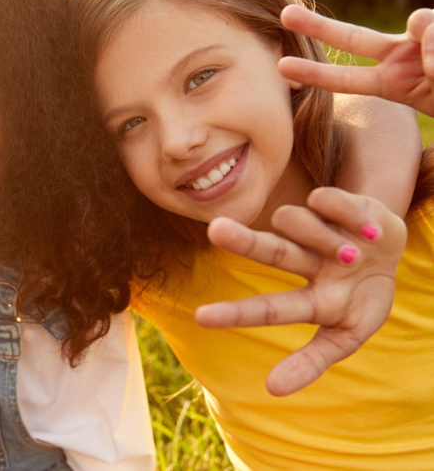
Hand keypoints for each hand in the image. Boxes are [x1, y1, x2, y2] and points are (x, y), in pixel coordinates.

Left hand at [195, 187, 406, 395]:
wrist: (392, 252)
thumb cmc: (363, 298)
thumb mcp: (348, 337)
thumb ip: (312, 362)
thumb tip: (272, 390)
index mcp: (309, 300)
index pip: (268, 309)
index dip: (236, 314)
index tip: (199, 318)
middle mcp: (301, 261)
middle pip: (269, 251)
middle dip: (244, 241)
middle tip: (215, 229)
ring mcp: (314, 231)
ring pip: (294, 222)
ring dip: (325, 238)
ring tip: (351, 253)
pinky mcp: (333, 203)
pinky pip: (325, 200)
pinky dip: (346, 215)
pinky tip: (363, 230)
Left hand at [278, 5, 433, 115]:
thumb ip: (425, 77)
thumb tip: (425, 45)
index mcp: (393, 82)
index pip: (347, 77)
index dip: (316, 72)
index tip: (281, 67)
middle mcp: (402, 54)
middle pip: (352, 36)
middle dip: (317, 26)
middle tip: (283, 15)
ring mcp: (423, 39)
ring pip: (422, 23)